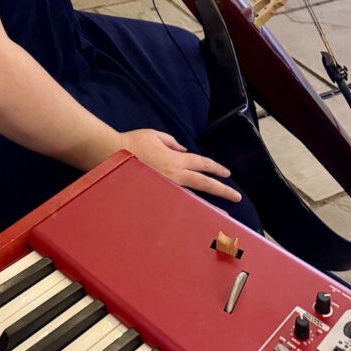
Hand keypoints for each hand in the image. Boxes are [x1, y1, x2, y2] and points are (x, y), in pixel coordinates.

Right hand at [121, 128, 241, 202]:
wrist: (114, 155)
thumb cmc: (134, 142)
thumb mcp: (156, 135)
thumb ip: (172, 142)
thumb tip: (182, 149)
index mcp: (176, 159)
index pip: (202, 164)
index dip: (216, 168)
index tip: (227, 174)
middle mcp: (175, 175)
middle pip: (204, 183)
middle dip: (222, 189)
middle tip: (236, 196)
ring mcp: (168, 187)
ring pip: (194, 196)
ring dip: (210, 204)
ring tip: (224, 213)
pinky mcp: (159, 195)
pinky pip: (178, 201)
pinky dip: (190, 207)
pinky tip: (197, 215)